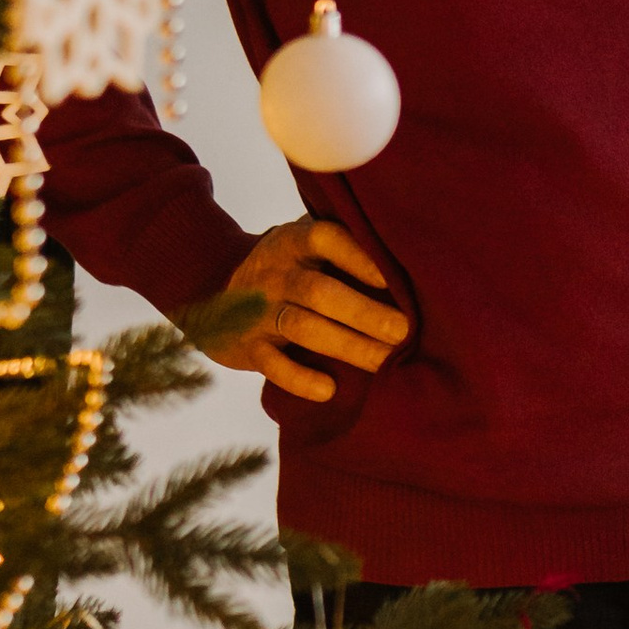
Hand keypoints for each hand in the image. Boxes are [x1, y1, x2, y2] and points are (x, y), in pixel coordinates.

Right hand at [204, 218, 410, 406]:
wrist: (218, 295)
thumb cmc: (288, 269)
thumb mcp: (305, 246)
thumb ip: (343, 245)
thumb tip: (411, 261)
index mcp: (292, 242)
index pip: (323, 239)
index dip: (356, 257)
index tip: (389, 279)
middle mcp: (274, 274)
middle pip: (318, 291)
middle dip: (363, 313)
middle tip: (403, 332)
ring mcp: (259, 311)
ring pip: (302, 328)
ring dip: (347, 346)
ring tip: (384, 361)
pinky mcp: (249, 347)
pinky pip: (272, 365)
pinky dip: (299, 379)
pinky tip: (329, 390)